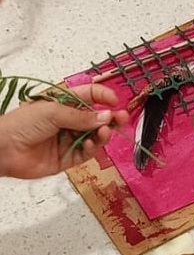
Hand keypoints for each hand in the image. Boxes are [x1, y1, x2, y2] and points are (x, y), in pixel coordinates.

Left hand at [0, 84, 128, 177]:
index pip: (89, 96)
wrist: (5, 148)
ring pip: (93, 136)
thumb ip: (82, 116)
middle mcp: (66, 120)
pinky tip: (91, 143)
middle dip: (109, 117)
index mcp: (62, 102)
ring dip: (101, 134)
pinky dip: (91, 148)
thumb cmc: (21, 124)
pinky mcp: (66, 158)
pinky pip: (85, 153)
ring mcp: (67, 139)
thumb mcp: (54, 112)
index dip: (103, 97)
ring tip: (104, 132)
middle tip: (121, 118)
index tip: (114, 101)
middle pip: (95, 118)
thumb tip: (106, 117)